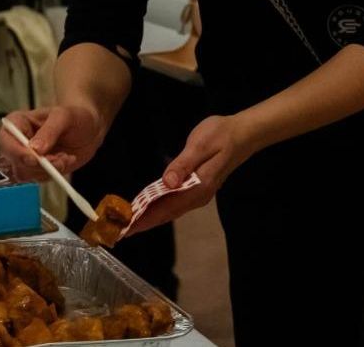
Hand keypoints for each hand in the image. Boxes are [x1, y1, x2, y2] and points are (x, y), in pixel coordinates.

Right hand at [0, 104, 105, 179]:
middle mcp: (16, 141)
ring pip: (25, 174)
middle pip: (13, 161)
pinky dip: (54, 173)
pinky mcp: (35, 170)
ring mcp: (25, 157)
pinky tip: (66, 160)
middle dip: (37, 165)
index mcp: (17, 122)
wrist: (89, 130)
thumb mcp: (64, 117)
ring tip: (65, 157)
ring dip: (48, 170)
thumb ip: (50, 131)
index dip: (17, 152)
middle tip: (59, 160)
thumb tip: (35, 149)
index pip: (6, 140)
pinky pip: (39, 179)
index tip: (35, 159)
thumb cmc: (74, 117)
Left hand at [126, 114, 257, 234]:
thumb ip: (183, 164)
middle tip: (120, 230)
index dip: (145, 218)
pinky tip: (149, 207)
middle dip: (143, 222)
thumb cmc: (221, 135)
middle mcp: (198, 196)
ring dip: (150, 217)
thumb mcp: (200, 144)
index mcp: (198, 186)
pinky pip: (175, 203)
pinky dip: (159, 208)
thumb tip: (167, 183)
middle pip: (167, 213)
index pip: (167, 207)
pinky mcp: (198, 189)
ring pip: (171, 210)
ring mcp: (199, 194)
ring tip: (129, 222)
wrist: (244, 134)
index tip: (127, 228)